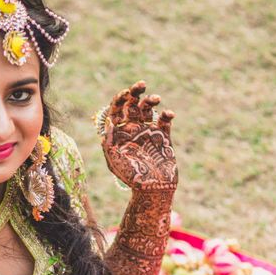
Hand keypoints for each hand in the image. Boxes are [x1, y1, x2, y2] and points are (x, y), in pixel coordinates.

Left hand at [97, 80, 177, 194]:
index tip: (126, 94)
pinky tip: (168, 113)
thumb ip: (110, 142)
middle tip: (141, 85)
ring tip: (155, 98)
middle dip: (135, 92)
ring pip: (148, 109)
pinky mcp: (163, 136)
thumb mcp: (115, 161)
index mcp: (118, 134)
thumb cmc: (131, 177)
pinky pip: (164, 120)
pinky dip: (166, 114)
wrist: (154, 189)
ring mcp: (148, 132)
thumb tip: (108, 124)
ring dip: (151, 100)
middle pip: (132, 105)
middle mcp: (132, 130)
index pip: (116, 110)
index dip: (120, 99)